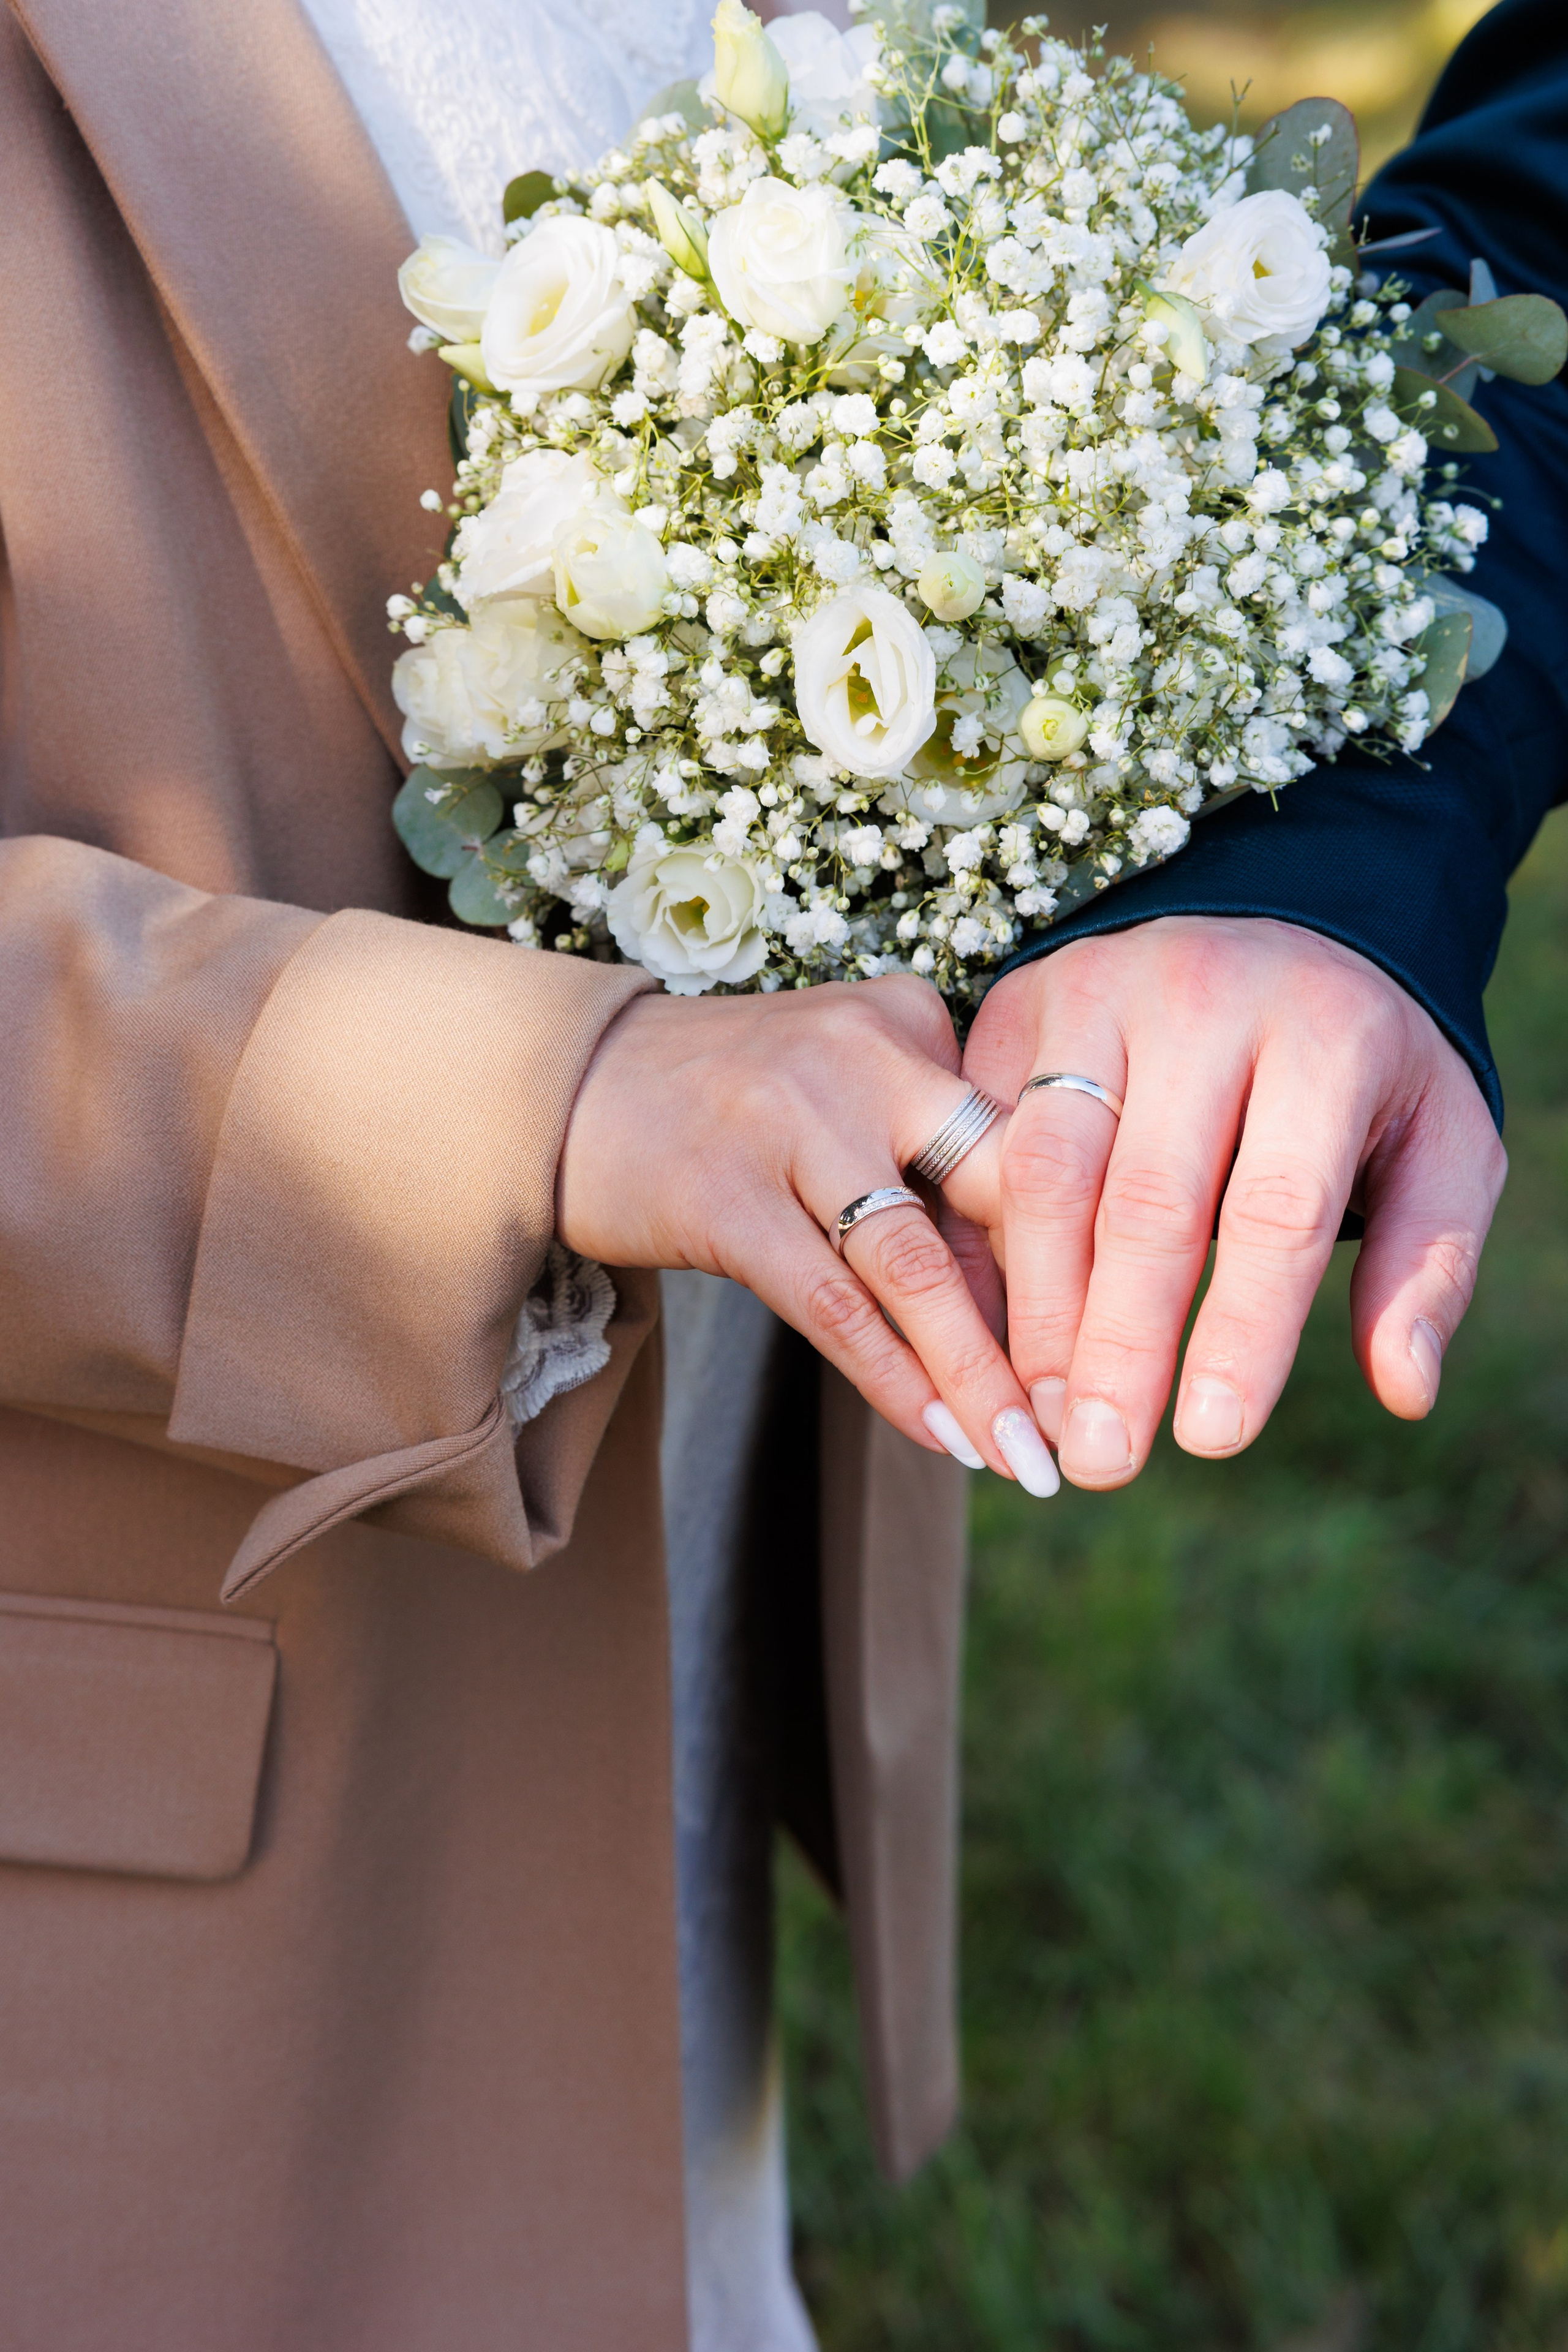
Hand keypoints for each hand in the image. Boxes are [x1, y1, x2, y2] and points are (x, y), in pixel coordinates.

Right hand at [558, 978, 1057, 1491]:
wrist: (570, 1085)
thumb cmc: (739, 1106)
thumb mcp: (852, 1099)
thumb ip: (939, 1173)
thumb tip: (1046, 1313)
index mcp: (910, 1019)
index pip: (1028, 1139)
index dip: (1086, 1251)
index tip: (1126, 1344)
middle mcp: (861, 1056)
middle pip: (994, 1191)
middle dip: (1059, 1315)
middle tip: (1101, 1412)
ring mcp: (790, 1123)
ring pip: (916, 1266)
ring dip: (978, 1375)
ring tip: (1025, 1457)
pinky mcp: (725, 1196)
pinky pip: (832, 1306)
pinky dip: (892, 1378)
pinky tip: (940, 1436)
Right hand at [958, 917, 1506, 1488]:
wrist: (1280, 918)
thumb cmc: (1365, 1067)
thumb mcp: (1441, 1145)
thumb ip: (1430, 1264)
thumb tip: (1404, 1389)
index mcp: (1325, 1034)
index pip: (1277, 1205)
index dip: (1243, 1331)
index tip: (1213, 1438)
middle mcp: (1201, 995)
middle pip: (1142, 1197)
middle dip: (1116, 1343)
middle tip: (1099, 1461)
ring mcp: (1095, 987)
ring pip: (1042, 1170)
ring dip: (1035, 1306)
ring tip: (1041, 1415)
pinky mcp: (1022, 998)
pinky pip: (979, 1136)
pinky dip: (979, 1243)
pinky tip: (988, 1333)